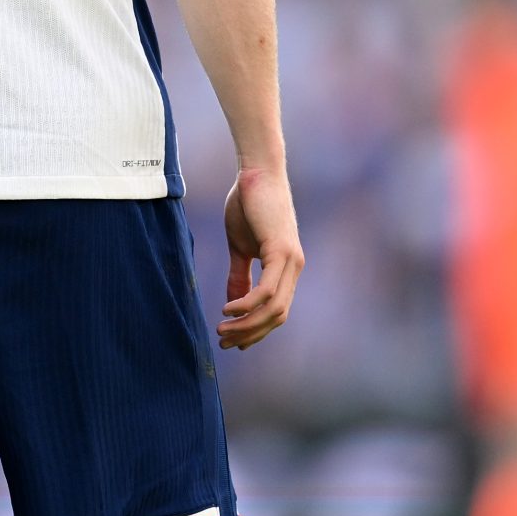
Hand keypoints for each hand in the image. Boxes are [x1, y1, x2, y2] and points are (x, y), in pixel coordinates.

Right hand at [220, 166, 301, 349]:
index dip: (256, 330)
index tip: (234, 341)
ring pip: (274, 309)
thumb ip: (240, 275)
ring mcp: (291, 261)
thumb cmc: (248, 205)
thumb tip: (234, 304)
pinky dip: (248, 305)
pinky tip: (228, 309)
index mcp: (286, 269)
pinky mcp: (282, 251)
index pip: (277, 311)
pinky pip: (267, 291)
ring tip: (222, 329)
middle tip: (224, 341)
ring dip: (247, 325)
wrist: (256, 174)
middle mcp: (294, 268)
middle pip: (277, 317)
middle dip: (250, 334)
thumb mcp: (240, 247)